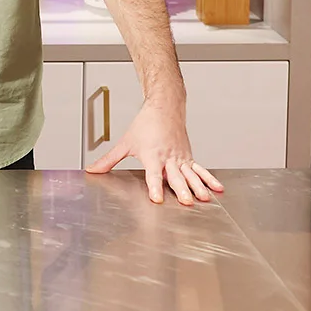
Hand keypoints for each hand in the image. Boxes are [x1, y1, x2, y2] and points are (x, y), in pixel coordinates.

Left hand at [86, 98, 223, 205]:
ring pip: (191, 175)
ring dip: (198, 187)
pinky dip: (209, 179)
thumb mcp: (125, 143)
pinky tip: (218, 189)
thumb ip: (109, 160)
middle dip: (181, 190)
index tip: (157, 199)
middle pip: (175, 177)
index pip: (152, 175)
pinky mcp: (189, 157)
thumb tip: (92, 170)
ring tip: (204, 199)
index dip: (154, 187)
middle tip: (187, 202)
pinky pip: (200, 170)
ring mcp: (180, 158)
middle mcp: (168, 159)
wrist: (163, 108)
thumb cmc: (144, 126)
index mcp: (152, 156)